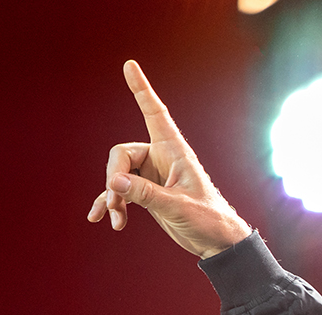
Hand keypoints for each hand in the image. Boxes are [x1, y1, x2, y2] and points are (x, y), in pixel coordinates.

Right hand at [86, 60, 251, 257]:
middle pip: (121, 153)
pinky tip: (104, 220)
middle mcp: (161, 159)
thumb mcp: (177, 206)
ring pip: (118, 174)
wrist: (217, 242)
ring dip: (113, 196)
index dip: (142, 90)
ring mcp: (152, 176)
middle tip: (117, 200)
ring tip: (115, 218)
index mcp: (175, 152)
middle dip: (114, 176)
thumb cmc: (208, 220)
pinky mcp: (147, 192)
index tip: (129, 65)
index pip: (155, 114)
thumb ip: (145, 194)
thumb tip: (114, 182)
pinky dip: (112, 204)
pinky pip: (121, 191)